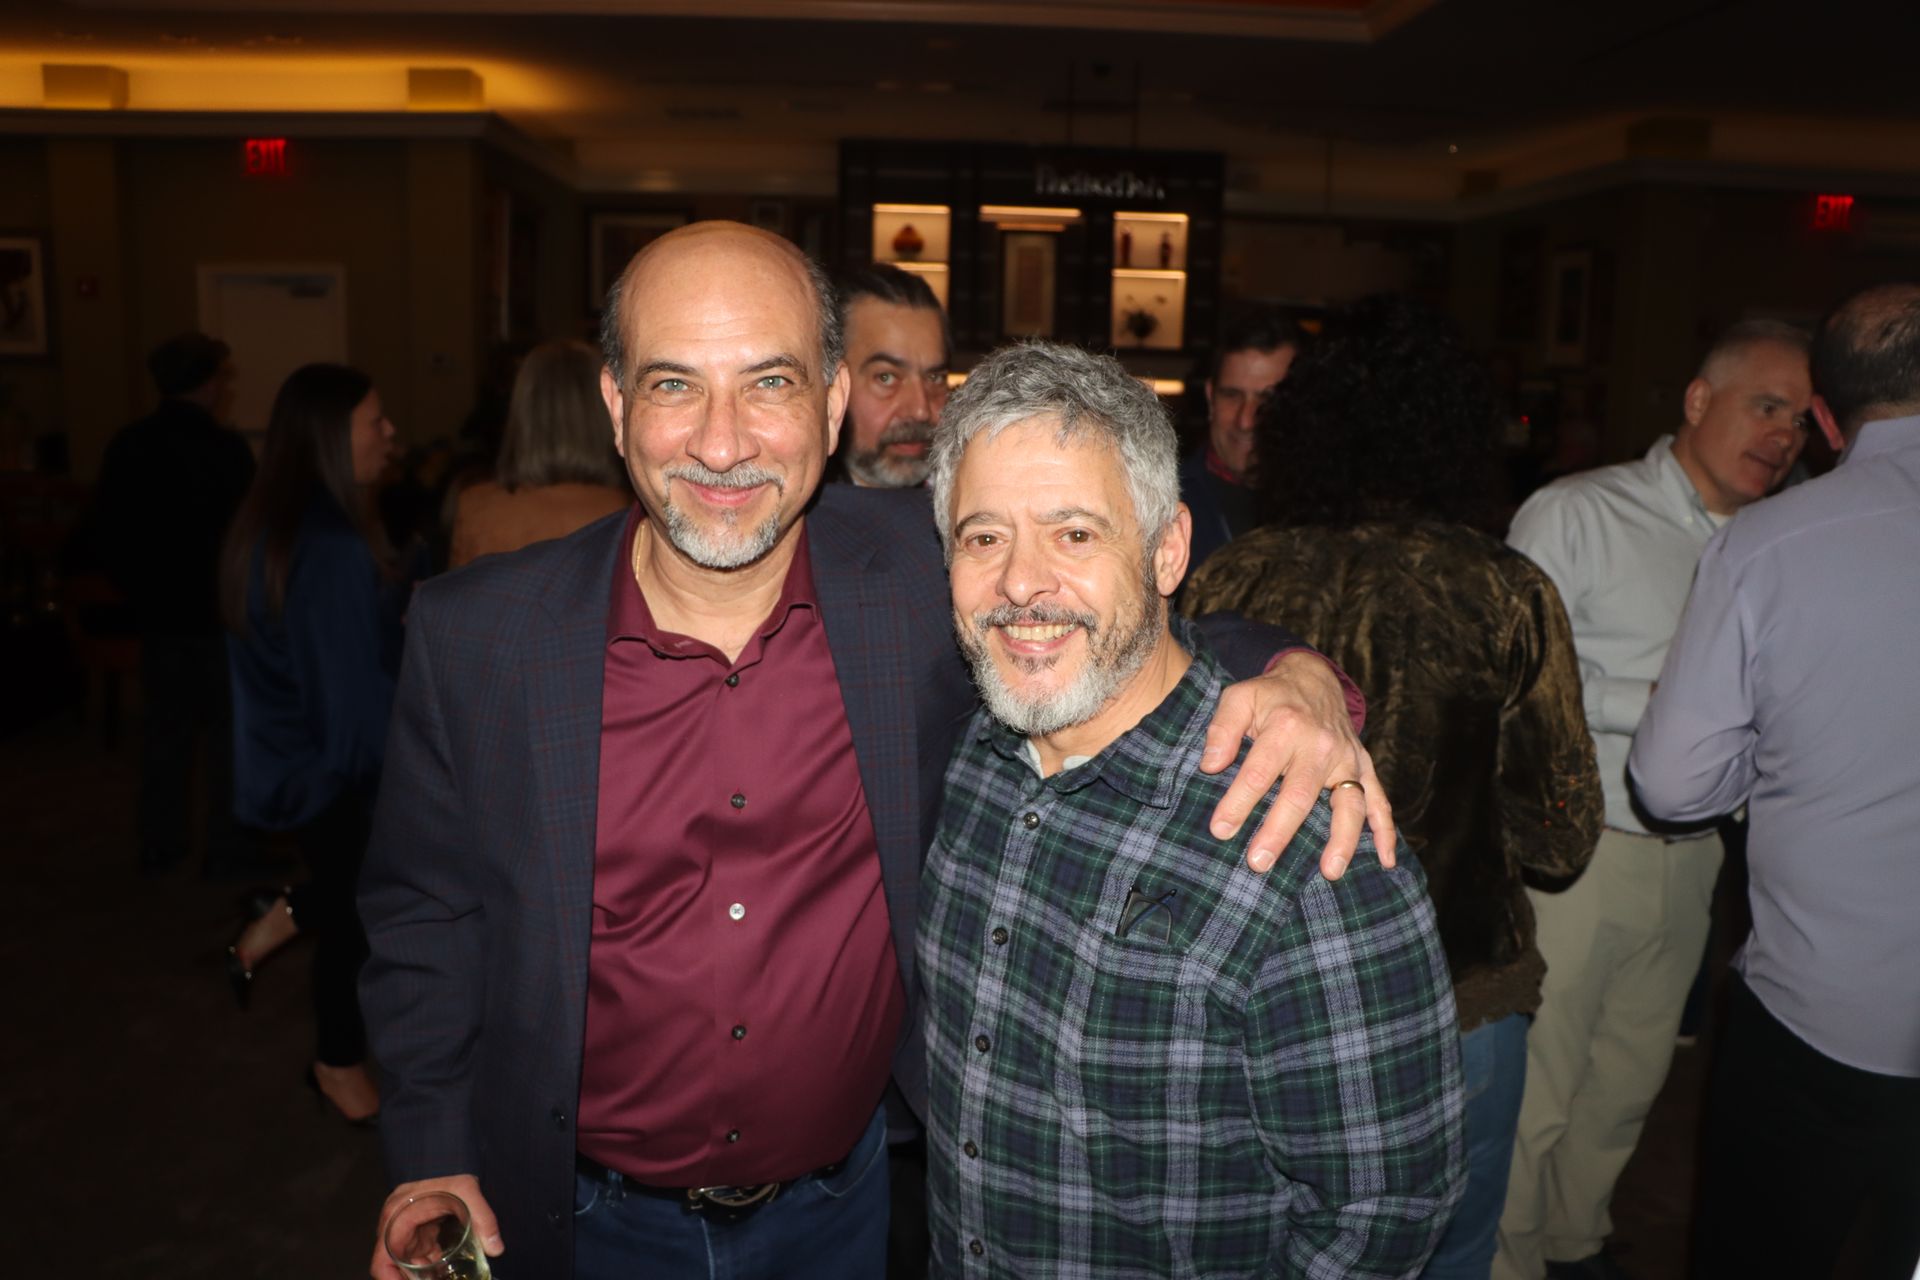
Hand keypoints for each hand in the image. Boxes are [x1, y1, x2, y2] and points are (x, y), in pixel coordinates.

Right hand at [370, 1175, 501, 1279]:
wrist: (450, 1157)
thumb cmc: (451, 1171)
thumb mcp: (467, 1191)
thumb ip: (483, 1219)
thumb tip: (496, 1249)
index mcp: (397, 1218)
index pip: (382, 1261)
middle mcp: (394, 1226)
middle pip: (393, 1267)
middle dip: (411, 1279)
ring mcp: (404, 1229)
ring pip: (406, 1263)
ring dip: (422, 1276)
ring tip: (444, 1277)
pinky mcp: (416, 1230)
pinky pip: (418, 1255)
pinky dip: (429, 1266)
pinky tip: (445, 1271)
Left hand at [1200, 650, 1395, 878]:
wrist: (1313, 679)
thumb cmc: (1270, 695)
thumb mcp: (1239, 697)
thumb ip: (1222, 729)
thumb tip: (1211, 765)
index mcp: (1286, 727)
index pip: (1259, 772)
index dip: (1238, 803)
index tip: (1221, 829)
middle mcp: (1320, 745)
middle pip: (1300, 795)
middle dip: (1279, 831)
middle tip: (1259, 862)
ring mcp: (1346, 759)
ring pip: (1348, 804)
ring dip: (1341, 840)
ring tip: (1330, 872)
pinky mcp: (1363, 768)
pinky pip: (1379, 801)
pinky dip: (1385, 832)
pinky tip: (1385, 861)